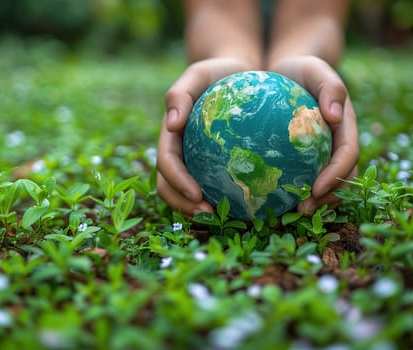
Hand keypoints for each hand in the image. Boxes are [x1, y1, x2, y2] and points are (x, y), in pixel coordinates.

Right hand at [157, 58, 253, 216]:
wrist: (239, 75)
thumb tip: (171, 124)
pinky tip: (246, 209)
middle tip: (209, 216)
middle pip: (170, 186)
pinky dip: (223, 202)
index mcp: (171, 136)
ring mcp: (195, 162)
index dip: (176, 182)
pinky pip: (216, 188)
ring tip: (225, 220)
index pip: (166, 163)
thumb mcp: (199, 73)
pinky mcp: (214, 167)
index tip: (196, 194)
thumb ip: (180, 93)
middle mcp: (180, 153)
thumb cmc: (218, 73)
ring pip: (188, 194)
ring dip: (199, 211)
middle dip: (183, 205)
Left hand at [269, 55, 358, 213]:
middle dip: (328, 197)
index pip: (348, 155)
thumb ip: (330, 86)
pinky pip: (303, 177)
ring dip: (315, 200)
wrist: (286, 71)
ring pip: (327, 182)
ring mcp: (323, 151)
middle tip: (303, 209)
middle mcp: (338, 142)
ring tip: (293, 211)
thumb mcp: (315, 68)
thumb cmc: (301, 68)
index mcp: (346, 125)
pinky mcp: (305, 157)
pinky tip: (275, 200)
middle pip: (343, 176)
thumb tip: (334, 115)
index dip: (337, 175)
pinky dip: (295, 190)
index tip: (316, 189)